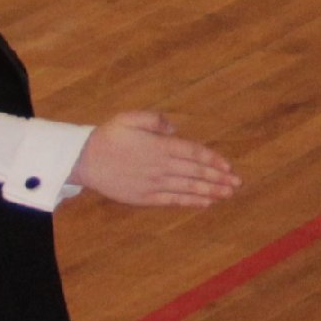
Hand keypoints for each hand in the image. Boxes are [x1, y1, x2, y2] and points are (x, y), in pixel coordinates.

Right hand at [80, 111, 240, 210]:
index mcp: (159, 146)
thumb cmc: (108, 136)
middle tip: (237, 183)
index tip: (229, 166)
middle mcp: (160, 166)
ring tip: (227, 194)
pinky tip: (204, 202)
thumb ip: (155, 120)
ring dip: (210, 191)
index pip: (194, 153)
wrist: (83, 160)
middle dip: (218, 178)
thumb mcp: (131, 117)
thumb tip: (173, 128)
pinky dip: (190, 201)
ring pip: (187, 188)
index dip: (213, 160)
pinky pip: (172, 200)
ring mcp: (152, 183)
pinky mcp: (143, 197)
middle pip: (195, 172)